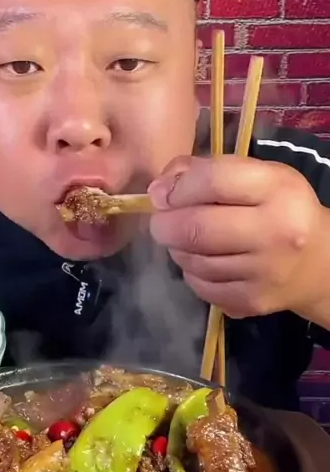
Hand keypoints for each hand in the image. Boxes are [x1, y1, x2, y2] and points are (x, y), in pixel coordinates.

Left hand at [147, 155, 324, 319]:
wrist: (318, 263)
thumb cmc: (279, 208)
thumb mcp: (255, 175)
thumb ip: (204, 170)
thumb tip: (157, 191)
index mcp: (277, 188)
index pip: (212, 182)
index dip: (177, 187)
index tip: (163, 194)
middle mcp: (276, 231)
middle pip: (196, 228)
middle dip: (165, 224)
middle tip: (162, 221)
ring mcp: (265, 272)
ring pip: (193, 260)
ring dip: (177, 248)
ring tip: (185, 239)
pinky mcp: (253, 301)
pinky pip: (201, 286)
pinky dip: (191, 272)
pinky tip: (201, 261)